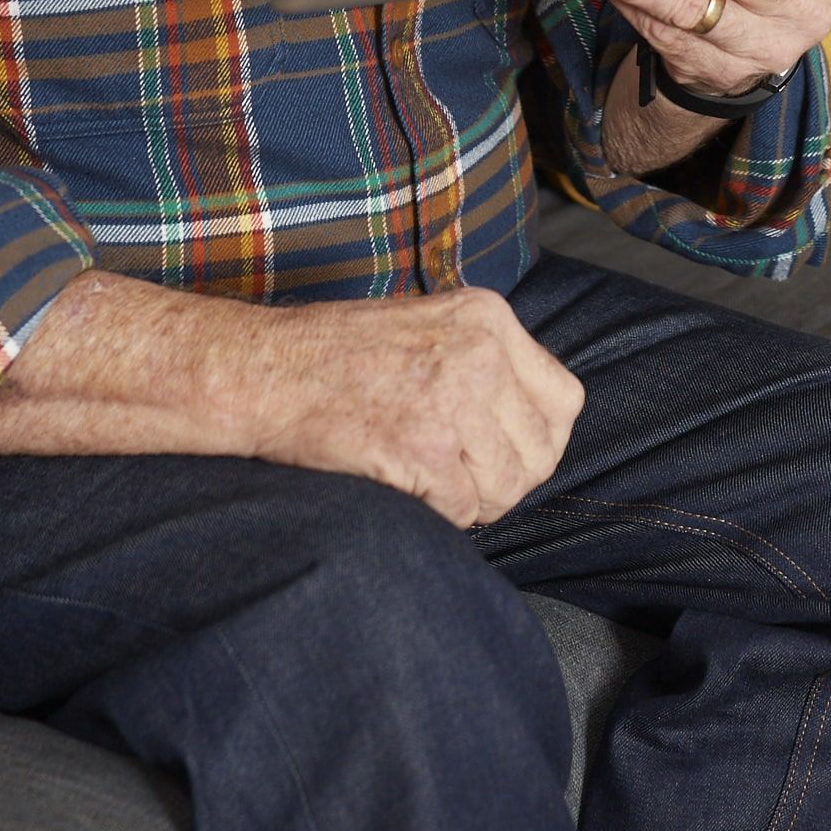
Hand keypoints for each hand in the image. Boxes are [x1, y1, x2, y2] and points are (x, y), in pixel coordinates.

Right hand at [258, 288, 585, 526]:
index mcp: (489, 318)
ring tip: (428, 479)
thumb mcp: (430, 327)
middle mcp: (481, 354)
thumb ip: (485, 362)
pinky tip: (403, 483)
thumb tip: (532, 427)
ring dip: (472, 500)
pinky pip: (462, 510)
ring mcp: (454, 401)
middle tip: (461, 476)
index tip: (504, 451)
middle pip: (543, 453)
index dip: (539, 439)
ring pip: (508, 488)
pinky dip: (437, 512)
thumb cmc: (336, 355)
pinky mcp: (424, 448)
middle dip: (506, 478)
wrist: (265, 370)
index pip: (566, 400)